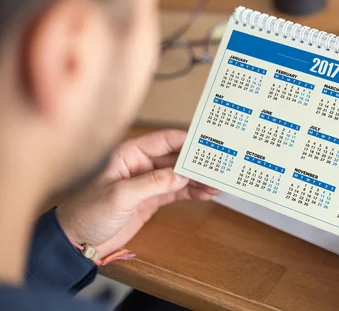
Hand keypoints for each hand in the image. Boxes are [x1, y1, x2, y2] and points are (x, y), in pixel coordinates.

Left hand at [56, 130, 218, 256]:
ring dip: (197, 178)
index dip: (186, 140)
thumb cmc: (87, 212)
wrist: (75, 242)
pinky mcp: (150, 200)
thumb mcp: (120, 195)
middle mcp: (140, 164)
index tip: (208, 142)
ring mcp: (146, 182)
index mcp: (128, 154)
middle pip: (175, 157)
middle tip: (219, 165)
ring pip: (178, 175)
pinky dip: (191, 191)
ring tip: (217, 182)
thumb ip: (153, 182)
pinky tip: (206, 193)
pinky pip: (175, 191)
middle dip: (197, 161)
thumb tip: (182, 174)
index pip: (163, 140)